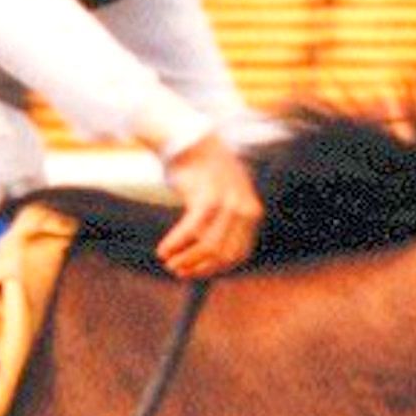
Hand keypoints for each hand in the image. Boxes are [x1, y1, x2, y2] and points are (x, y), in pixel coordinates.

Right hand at [154, 132, 261, 278]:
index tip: (196, 273)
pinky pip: (191, 231)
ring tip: (170, 262)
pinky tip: (163, 250)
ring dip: (187, 259)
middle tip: (178, 271)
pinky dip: (176, 244)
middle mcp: (244, 210)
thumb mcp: (223, 198)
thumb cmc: (204, 173)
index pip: (239, 254)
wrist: (193, 141)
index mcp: (252, 213)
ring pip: (209, 246)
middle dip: (200, 267)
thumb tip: (209, 256)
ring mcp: (227, 204)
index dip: (217, 268)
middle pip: (224, 254)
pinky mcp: (207, 198)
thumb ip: (224, 223)